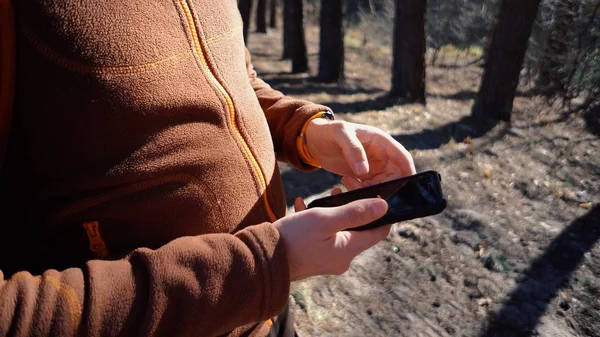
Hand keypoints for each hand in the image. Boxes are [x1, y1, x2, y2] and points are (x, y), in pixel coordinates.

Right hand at [273, 197, 388, 281]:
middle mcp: (341, 258)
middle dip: (352, 208)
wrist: (261, 260)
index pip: (378, 232)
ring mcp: (325, 259)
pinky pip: (320, 236)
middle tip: (342, 189)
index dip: (381, 213)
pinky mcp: (311, 257)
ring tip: (324, 195)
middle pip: (358, 230)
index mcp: (348, 249)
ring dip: (332, 212)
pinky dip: (315, 220)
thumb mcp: (325, 219)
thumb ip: (355, 212)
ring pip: (338, 231)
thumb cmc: (293, 238)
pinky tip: (302, 206)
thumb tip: (384, 206)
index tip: (375, 195)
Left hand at [304, 118, 415, 189]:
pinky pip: (369, 188)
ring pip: (382, 185)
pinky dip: (360, 190)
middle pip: (395, 176)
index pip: (403, 158)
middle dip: (387, 186)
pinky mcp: (363, 176)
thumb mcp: (340, 134)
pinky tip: (344, 181)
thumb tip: (364, 171)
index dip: (409, 172)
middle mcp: (381, 154)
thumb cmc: (328, 131)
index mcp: (381, 141)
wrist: (313, 140)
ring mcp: (373, 166)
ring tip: (348, 181)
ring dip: (370, 189)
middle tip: (369, 192)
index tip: (408, 188)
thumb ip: (353, 150)